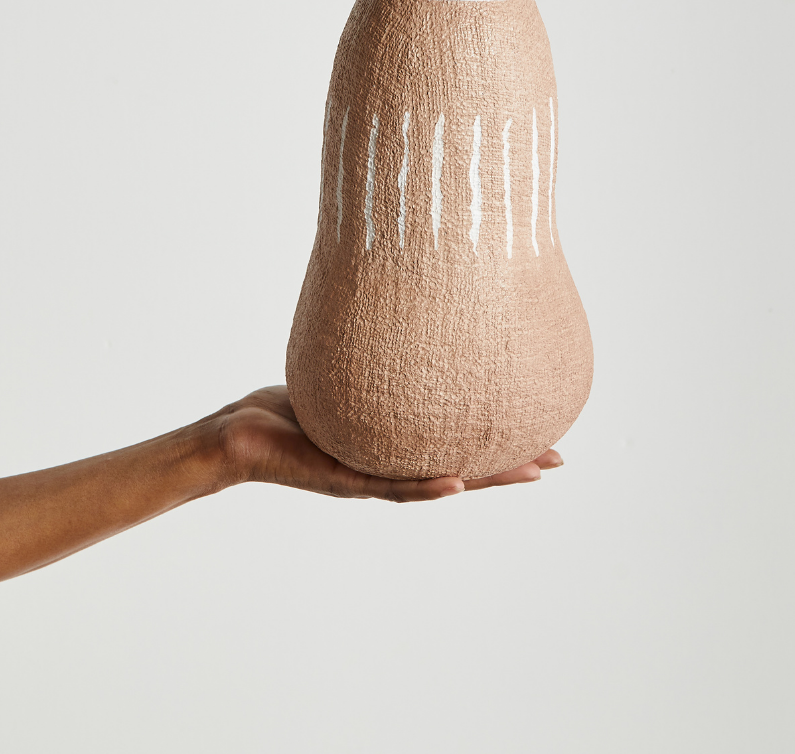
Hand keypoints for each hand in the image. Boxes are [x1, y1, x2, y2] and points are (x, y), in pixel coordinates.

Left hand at [213, 386, 562, 502]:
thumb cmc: (287, 408)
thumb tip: (399, 309)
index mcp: (394, 446)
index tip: (544, 424)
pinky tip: (457, 482)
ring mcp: (368, 478)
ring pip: (438, 482)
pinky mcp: (341, 480)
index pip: (457, 443)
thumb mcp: (341, 378)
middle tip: (557, 454)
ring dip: (485, 479)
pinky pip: (388, 485)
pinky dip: (424, 486)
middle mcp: (389, 466)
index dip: (500, 439)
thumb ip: (372, 359)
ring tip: (528, 470)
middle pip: (463, 468)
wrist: (237, 439)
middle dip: (509, 463)